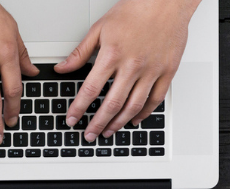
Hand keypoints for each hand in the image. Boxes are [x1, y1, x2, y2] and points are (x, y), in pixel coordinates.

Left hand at [56, 0, 201, 140]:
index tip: (72, 120)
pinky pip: (155, 99)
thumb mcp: (100, 28)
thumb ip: (80, 53)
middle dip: (98, 123)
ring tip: (108, 131)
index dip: (79, 108)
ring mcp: (152, 70)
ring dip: (119, 123)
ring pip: (134, 106)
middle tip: (89, 134)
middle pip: (112, 104)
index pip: (90, 90)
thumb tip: (62, 68)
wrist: (167, 1)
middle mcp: (133, 65)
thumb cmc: (135, 10)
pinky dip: (144, 113)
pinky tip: (134, 119)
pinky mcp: (167, 71)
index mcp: (112, 55)